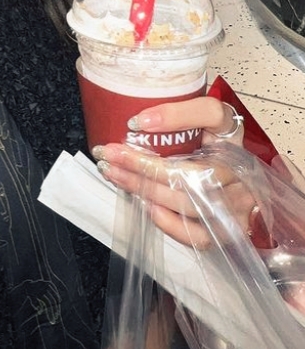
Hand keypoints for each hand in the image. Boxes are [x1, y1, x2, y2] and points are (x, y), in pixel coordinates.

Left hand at [93, 97, 253, 248]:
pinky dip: (166, 220)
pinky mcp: (224, 232)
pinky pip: (194, 234)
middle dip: (142, 164)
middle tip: (108, 154)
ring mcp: (234, 205)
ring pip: (186, 201)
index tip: (134, 121)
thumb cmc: (215, 150)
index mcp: (231, 136)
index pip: (211, 115)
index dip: (175, 116)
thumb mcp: (204, 122)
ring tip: (114, 174)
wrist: (240, 186)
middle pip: (191, 169)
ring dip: (143, 189)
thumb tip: (139, 122)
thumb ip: (178, 114)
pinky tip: (144, 203)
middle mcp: (238, 170)